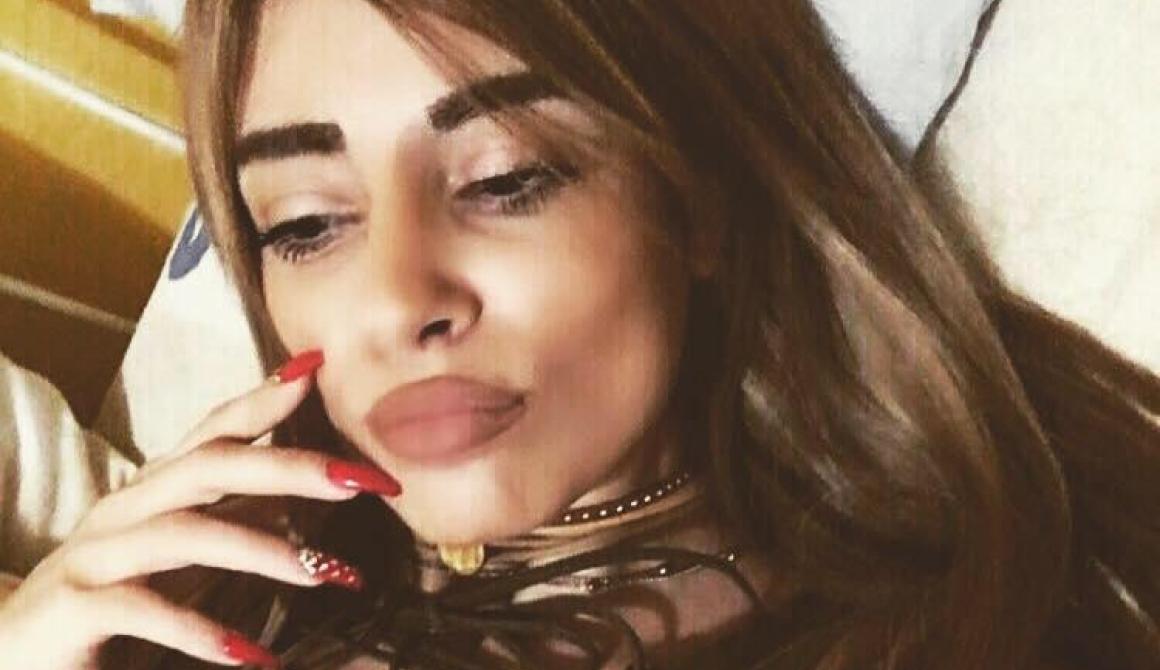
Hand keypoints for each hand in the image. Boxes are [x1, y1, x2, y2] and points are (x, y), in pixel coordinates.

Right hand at [0, 350, 400, 668]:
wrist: (11, 649)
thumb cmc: (113, 596)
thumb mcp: (178, 552)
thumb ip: (231, 522)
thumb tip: (307, 505)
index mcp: (154, 488)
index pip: (213, 429)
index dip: (263, 396)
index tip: (320, 368)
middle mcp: (125, 508)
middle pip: (211, 466)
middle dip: (292, 468)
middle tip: (363, 481)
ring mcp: (96, 554)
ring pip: (185, 534)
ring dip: (263, 551)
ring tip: (327, 574)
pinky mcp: (75, 608)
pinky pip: (145, 612)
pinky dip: (205, 633)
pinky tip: (256, 656)